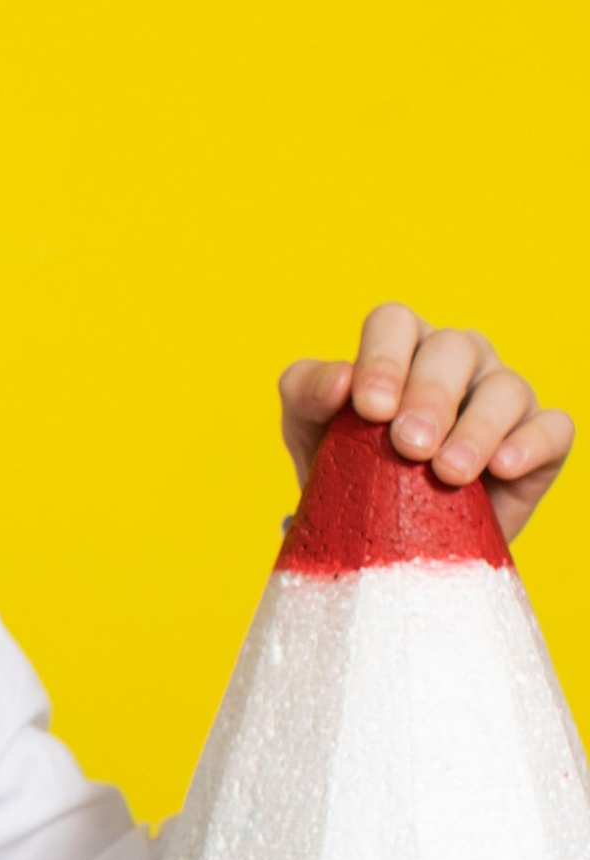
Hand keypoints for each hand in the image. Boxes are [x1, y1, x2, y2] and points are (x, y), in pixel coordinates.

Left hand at [280, 304, 572, 541]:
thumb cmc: (347, 467)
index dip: (382, 360)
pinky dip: (529, 445)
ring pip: (505, 387)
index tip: (369, 410)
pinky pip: (552, 427)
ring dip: (476, 429)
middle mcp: (457, 360)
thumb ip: (307, 393)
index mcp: (400, 347)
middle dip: (429, 397)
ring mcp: (503, 395)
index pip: (394, 323)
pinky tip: (501, 468)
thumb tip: (339, 380)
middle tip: (408, 447)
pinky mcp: (541, 439)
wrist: (388, 536)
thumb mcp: (309, 429)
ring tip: (448, 473)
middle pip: (453, 349)